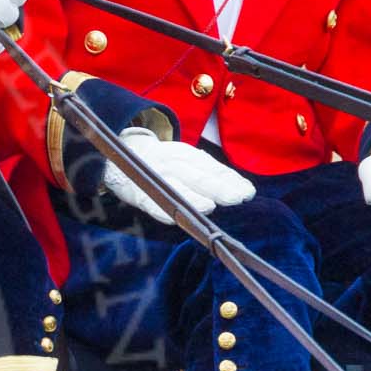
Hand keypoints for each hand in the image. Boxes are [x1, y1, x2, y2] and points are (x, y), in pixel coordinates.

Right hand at [102, 129, 256, 224]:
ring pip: (175, 187)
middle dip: (218, 187)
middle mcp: (172, 163)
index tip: (247, 192)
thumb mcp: (186, 161)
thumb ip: (209, 174)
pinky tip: (172, 218)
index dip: (230, 180)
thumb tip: (241, 189)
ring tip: (208, 207)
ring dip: (191, 198)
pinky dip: (159, 210)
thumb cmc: (163, 163)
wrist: (122, 152)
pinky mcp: (137, 193)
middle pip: (198, 176)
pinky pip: (149, 202)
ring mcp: (154, 177)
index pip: (212, 169)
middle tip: (238, 197)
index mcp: (187, 155)